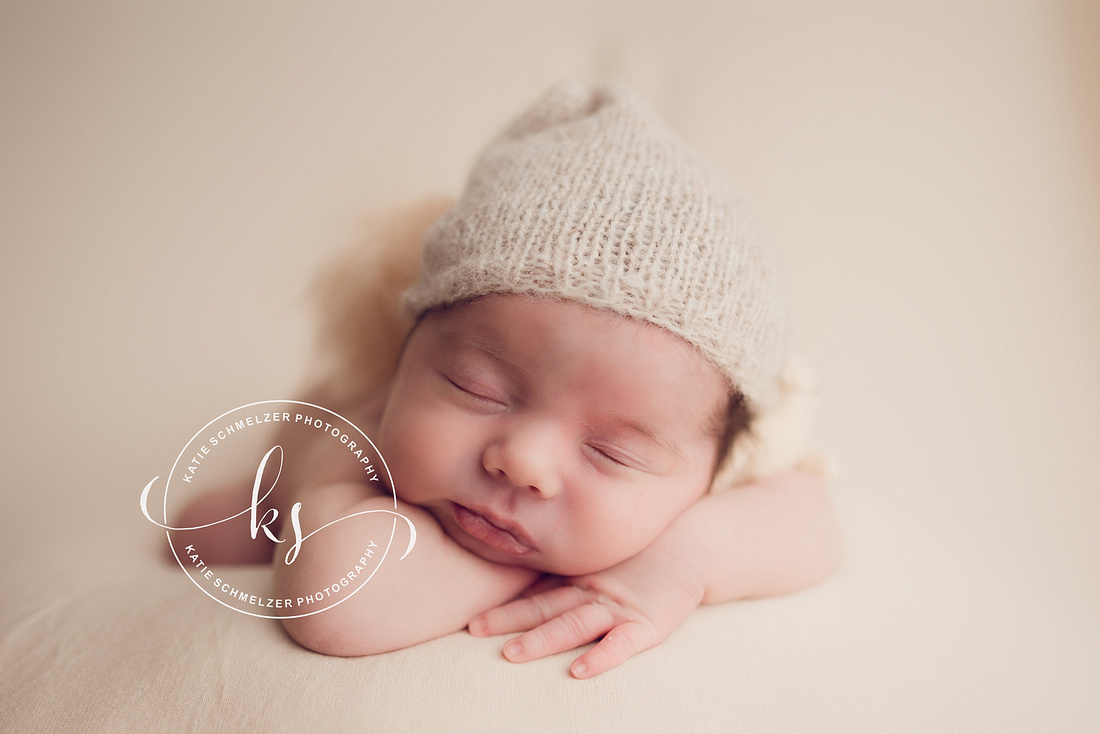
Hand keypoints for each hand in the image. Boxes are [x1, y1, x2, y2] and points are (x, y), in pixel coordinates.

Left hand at [467, 544, 704, 678]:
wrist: (693, 545)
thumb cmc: (642, 558)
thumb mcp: (599, 568)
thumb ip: (568, 581)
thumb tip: (526, 593)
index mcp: (579, 583)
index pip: (537, 597)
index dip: (506, 609)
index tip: (474, 622)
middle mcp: (592, 594)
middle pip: (546, 609)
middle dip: (511, 621)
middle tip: (477, 630)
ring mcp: (619, 609)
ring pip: (574, 625)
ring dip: (542, 639)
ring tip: (513, 653)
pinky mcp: (648, 625)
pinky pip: (622, 644)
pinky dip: (601, 657)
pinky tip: (579, 670)